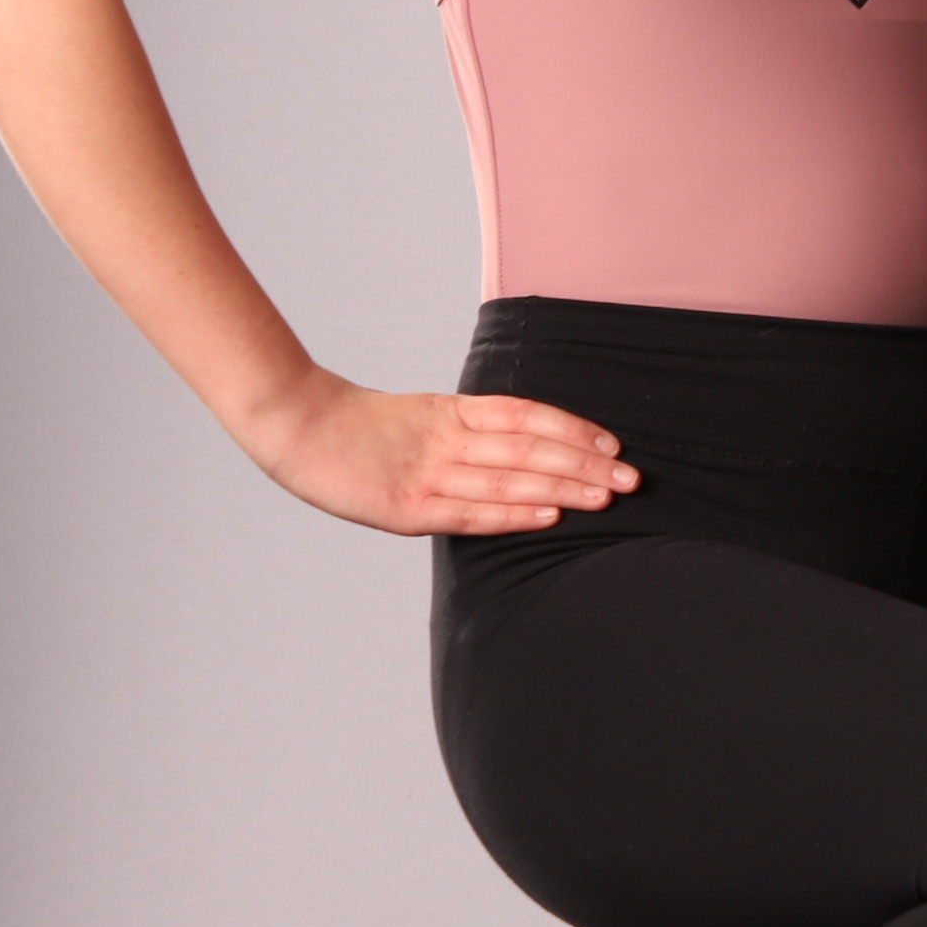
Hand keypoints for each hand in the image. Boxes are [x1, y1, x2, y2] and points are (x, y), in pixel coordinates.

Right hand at [242, 371, 636, 535]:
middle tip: (632, 478)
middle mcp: (447, 438)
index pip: (528, 415)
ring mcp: (427, 471)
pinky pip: (469, 510)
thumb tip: (519, 450)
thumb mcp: (420, 418)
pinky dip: (513, 512)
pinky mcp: (405, 506)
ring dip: (563, 487)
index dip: (573, 429)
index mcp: (452, 411)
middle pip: (531, 447)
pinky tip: (548, 515)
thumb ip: (465, 431)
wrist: (294, 427)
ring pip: (510, 477)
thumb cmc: (358, 428)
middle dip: (585, 463)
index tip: (613, 444)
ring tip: (608, 497)